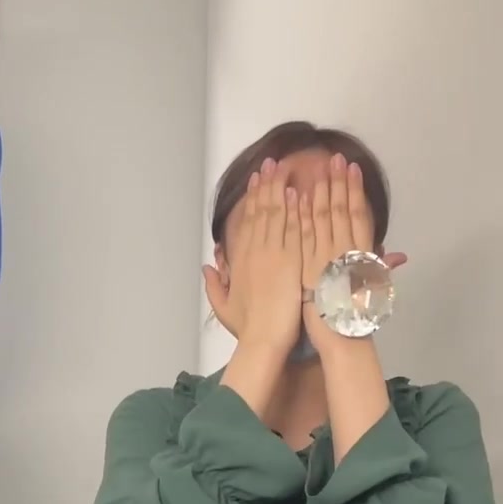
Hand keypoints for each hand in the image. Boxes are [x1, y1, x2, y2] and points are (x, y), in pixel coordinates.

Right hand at [203, 158, 303, 356]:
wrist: (263, 339)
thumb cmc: (248, 328)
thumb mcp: (224, 308)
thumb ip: (214, 285)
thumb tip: (208, 267)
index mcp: (240, 262)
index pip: (246, 223)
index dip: (252, 200)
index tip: (257, 182)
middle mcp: (254, 253)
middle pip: (260, 212)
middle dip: (266, 186)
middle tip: (270, 164)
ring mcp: (271, 254)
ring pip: (275, 214)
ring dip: (279, 189)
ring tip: (283, 168)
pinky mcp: (289, 261)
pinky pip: (291, 229)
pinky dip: (293, 210)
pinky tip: (295, 193)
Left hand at [301, 156, 407, 351]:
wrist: (341, 336)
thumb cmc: (357, 315)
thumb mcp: (374, 289)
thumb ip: (381, 267)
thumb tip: (399, 256)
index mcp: (361, 253)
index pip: (358, 213)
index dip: (354, 189)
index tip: (351, 168)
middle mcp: (344, 250)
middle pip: (340, 208)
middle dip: (337, 181)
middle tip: (334, 158)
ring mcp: (325, 256)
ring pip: (322, 217)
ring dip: (320, 191)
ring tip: (318, 169)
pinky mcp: (307, 265)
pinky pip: (303, 235)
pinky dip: (301, 214)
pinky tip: (298, 196)